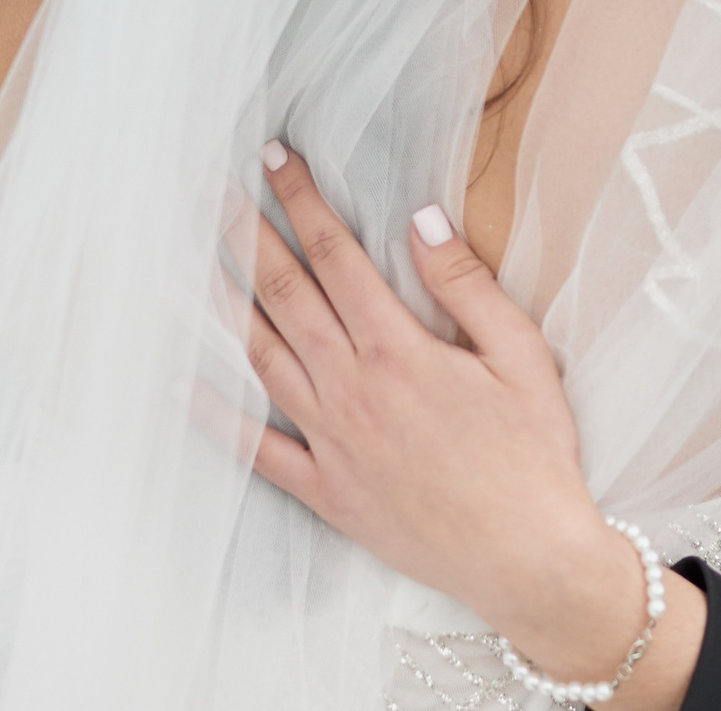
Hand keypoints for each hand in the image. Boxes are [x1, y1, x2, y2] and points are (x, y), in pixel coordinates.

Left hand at [241, 143, 677, 688]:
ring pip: (261, 359)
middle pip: (285, 296)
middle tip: (217, 194)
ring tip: (195, 262)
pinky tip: (186, 386)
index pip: (336, 256)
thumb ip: (466, 285)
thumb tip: (422, 220)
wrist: (529, 560)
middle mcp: (352, 390)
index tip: (276, 161)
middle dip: (248, 237)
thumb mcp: (522, 356)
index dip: (303, 202)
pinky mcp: (327, 491)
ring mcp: (331, 443)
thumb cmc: (534, 457)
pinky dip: (216, 416)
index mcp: (399, 350)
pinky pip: (257, 449)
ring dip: (225, 305)